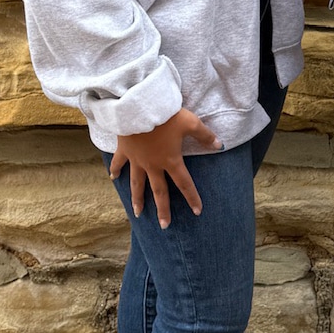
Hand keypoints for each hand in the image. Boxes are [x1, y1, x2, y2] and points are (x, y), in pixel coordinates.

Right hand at [110, 108, 219, 228]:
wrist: (137, 107)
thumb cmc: (165, 115)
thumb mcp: (190, 122)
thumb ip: (205, 135)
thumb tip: (220, 145)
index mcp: (170, 160)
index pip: (184, 183)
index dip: (192, 197)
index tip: (197, 211)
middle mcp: (153, 165)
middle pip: (159, 191)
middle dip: (162, 210)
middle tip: (164, 226)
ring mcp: (137, 159)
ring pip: (137, 184)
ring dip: (137, 199)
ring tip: (137, 213)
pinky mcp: (124, 150)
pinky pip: (119, 163)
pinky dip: (116, 170)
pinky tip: (113, 178)